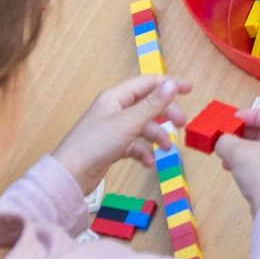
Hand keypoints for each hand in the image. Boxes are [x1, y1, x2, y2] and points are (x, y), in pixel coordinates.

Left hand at [51, 75, 193, 193]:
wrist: (70, 175)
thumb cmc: (96, 144)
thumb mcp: (129, 123)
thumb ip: (152, 105)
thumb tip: (171, 84)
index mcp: (116, 97)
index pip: (147, 83)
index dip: (168, 84)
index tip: (189, 89)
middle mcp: (114, 109)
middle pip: (147, 105)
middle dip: (165, 113)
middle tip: (181, 124)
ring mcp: (112, 129)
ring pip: (142, 126)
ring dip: (156, 135)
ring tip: (166, 148)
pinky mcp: (111, 147)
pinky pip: (133, 144)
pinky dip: (143, 151)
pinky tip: (148, 162)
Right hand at [214, 106, 259, 210]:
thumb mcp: (237, 151)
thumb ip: (226, 141)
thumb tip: (222, 141)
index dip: (250, 114)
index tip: (233, 120)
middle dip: (245, 136)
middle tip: (228, 139)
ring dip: (247, 153)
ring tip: (228, 159)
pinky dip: (256, 165)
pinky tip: (238, 173)